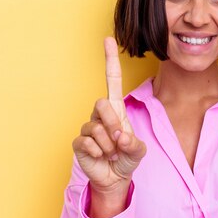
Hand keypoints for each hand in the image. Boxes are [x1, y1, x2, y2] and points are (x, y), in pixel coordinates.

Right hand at [72, 37, 146, 195]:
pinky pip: (87, 143)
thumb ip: (134, 143)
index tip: (108, 39)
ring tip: (111, 153)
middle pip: (102, 104)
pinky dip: (98, 153)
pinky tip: (100, 157)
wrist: (115, 178)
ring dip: (108, 145)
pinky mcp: (79, 142)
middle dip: (113, 124)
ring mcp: (88, 128)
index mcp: (116, 109)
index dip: (110, 60)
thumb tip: (120, 137)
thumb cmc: (127, 157)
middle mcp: (100, 115)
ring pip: (97, 128)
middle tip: (119, 142)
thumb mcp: (138, 150)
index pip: (111, 80)